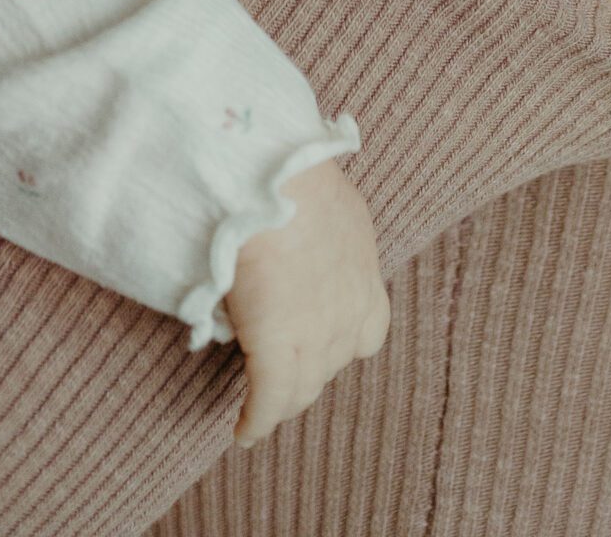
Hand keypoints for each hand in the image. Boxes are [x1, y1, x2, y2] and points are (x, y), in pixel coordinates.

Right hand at [223, 158, 389, 448]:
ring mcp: (316, 340)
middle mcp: (349, 317)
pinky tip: (244, 432)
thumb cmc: (294, 177)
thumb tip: (312, 242)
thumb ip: (329, 239)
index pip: (366, 333)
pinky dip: (256, 421)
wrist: (273, 182)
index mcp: (365, 281)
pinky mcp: (278, 353)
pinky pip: (267, 402)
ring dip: (282, 398)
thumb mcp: (332, 208)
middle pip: (330, 365)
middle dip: (308, 372)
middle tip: (280, 371)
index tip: (319, 344)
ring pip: (300, 389)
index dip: (342, 343)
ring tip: (264, 406)